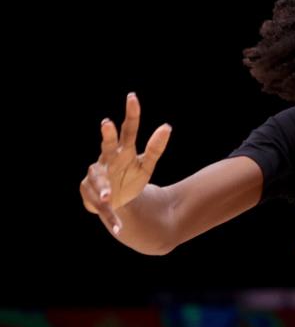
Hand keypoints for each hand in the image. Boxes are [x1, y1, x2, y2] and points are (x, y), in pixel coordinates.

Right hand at [80, 92, 171, 234]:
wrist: (116, 199)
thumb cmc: (130, 175)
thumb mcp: (146, 163)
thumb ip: (156, 147)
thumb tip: (167, 126)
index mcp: (122, 151)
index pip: (128, 130)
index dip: (131, 114)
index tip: (133, 97)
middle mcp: (107, 161)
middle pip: (107, 146)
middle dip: (107, 137)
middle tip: (107, 123)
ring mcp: (98, 180)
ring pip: (99, 182)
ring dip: (103, 189)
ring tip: (109, 195)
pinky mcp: (95, 200)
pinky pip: (104, 210)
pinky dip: (112, 219)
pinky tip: (119, 229)